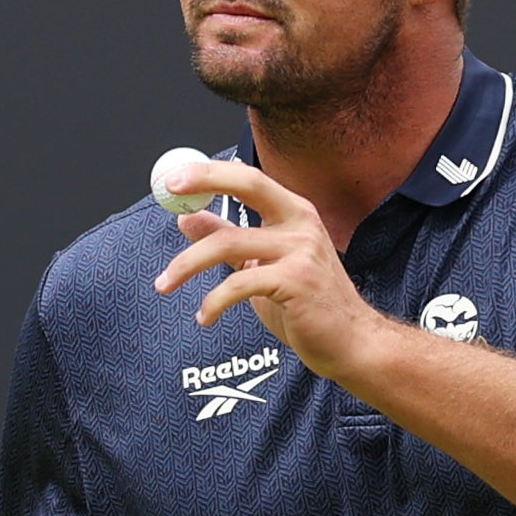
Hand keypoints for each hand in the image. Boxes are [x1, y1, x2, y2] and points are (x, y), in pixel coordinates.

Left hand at [152, 158, 391, 382]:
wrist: (350, 343)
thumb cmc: (307, 306)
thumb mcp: (262, 266)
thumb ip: (229, 241)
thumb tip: (187, 218)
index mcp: (294, 213)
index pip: (249, 179)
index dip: (210, 172)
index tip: (174, 178)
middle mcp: (301, 223)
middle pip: (247, 185)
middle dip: (205, 181)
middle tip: (168, 193)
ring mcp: (302, 251)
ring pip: (229, 243)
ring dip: (187, 264)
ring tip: (165, 284)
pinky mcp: (297, 282)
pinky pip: (238, 284)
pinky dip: (213, 302)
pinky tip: (205, 316)